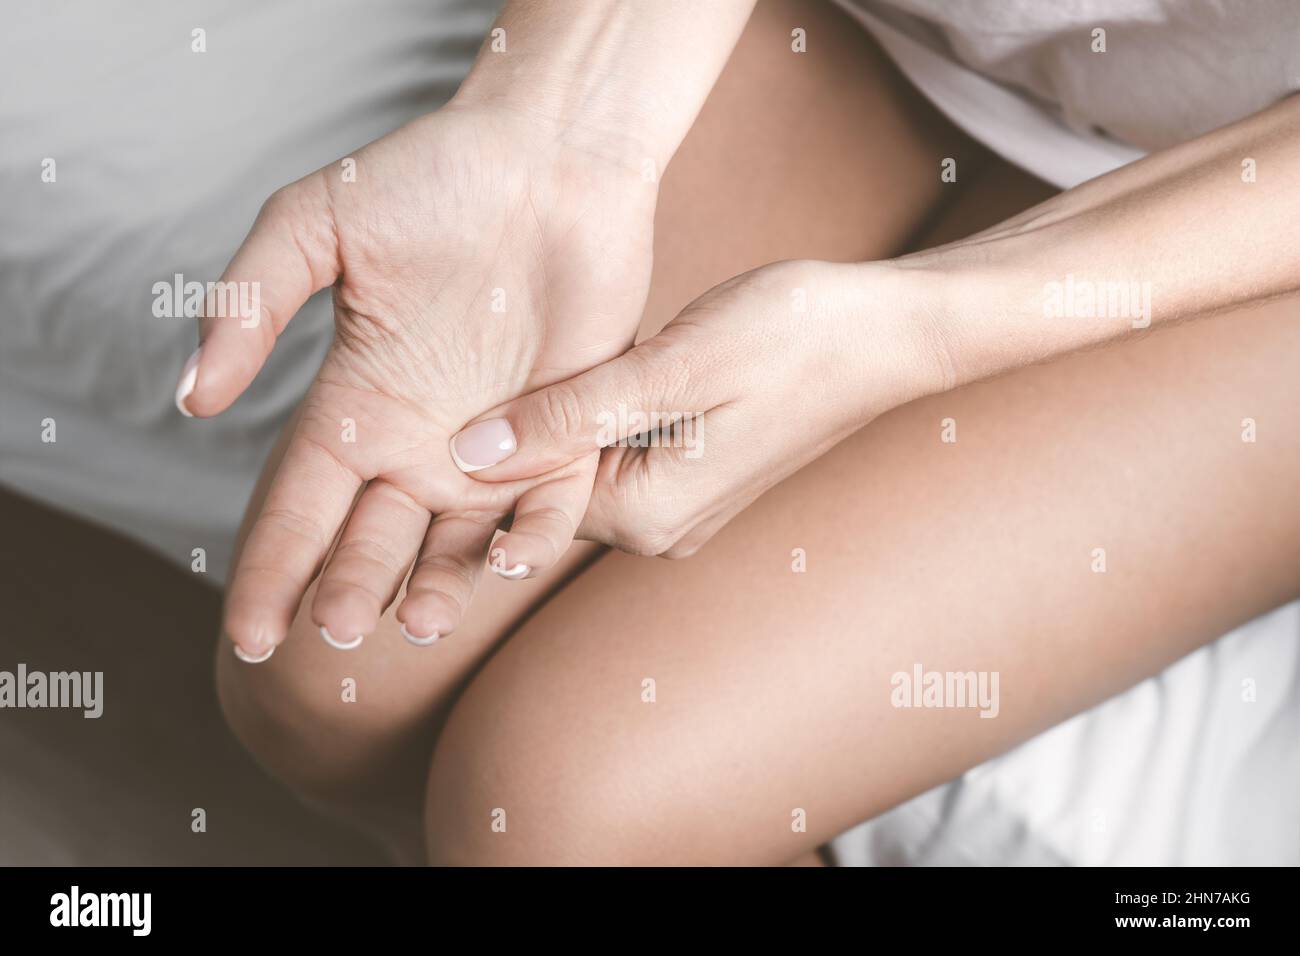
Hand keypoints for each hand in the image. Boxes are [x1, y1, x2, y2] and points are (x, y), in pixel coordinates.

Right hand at [181, 105, 655, 658]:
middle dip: (352, 589)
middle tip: (339, 629)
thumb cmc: (431, 176)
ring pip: (459, 542)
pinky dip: (530, 539)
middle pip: (376, 539)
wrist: (550, 155)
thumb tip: (192, 398)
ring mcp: (497, 444)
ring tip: (419, 623)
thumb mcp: (315, 225)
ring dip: (439, 587)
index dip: (270, 571)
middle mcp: (421, 440)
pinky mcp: (570, 433)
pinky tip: (505, 563)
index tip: (247, 634)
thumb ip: (249, 304)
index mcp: (357, 403)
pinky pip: (550, 506)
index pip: (299, 506)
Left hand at [450, 260, 948, 556]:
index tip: (414, 396)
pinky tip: (568, 368)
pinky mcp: (695, 475)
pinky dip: (588, 415)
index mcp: (648, 515)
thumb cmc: (792, 337)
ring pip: (579, 466)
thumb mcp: (671, 368)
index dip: (473, 448)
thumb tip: (467, 455)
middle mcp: (659, 528)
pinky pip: (616, 452)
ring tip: (491, 357)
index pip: (523, 500)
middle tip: (443, 366)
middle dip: (506, 436)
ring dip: (547, 421)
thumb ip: (569, 416)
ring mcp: (680, 507)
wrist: (886, 332)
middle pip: (547, 490)